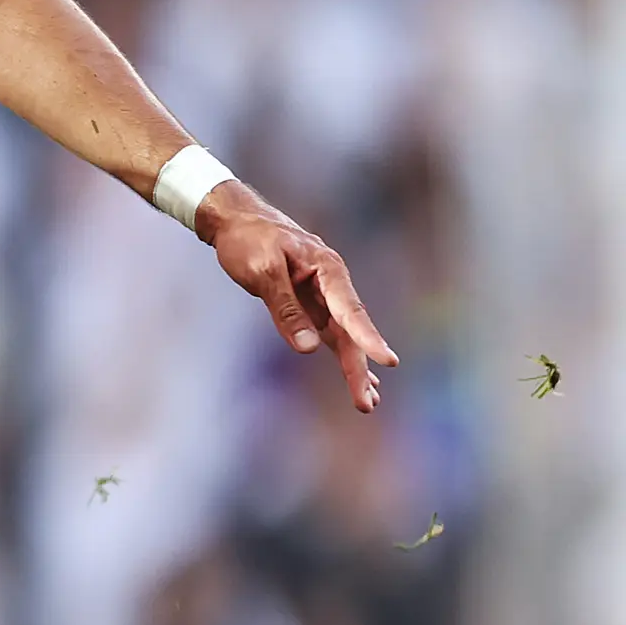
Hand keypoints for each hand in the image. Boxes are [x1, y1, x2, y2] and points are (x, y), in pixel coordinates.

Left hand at [199, 181, 397, 413]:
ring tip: (367, 402)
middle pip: (350, 331)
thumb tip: (307, 348)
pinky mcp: (311, 305)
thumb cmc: (250, 240)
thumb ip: (285, 309)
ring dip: (354, 368)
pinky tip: (357, 377)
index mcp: (328, 268)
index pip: (351, 310)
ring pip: (344, 337)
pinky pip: (330, 334)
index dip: (368, 338)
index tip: (388, 361)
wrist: (237, 221)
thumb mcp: (263, 271)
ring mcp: (324, 296)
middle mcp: (333, 284)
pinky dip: (342, 355)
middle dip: (359, 368)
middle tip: (366, 403)